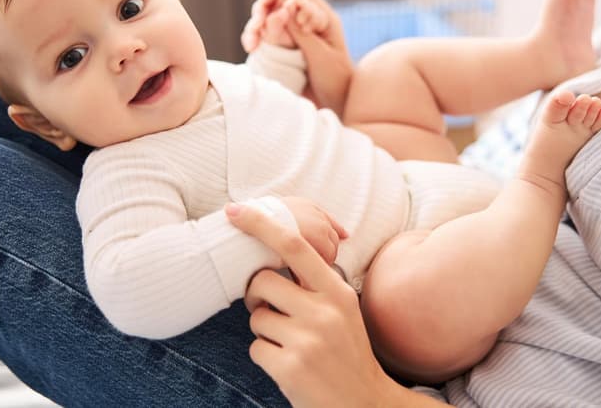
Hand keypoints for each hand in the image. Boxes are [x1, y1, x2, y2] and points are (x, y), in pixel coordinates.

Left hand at [225, 200, 411, 407]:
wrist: (364, 403)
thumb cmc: (346, 351)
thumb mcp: (343, 310)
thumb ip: (317, 284)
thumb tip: (276, 252)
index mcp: (337, 292)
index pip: (295, 246)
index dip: (262, 225)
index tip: (235, 211)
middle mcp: (324, 312)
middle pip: (263, 282)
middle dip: (258, 295)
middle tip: (270, 309)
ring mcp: (307, 341)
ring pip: (256, 318)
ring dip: (265, 331)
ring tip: (291, 344)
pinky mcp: (290, 368)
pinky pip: (255, 349)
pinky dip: (265, 356)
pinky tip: (289, 366)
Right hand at [241, 0, 354, 114]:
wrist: (336, 106)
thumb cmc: (337, 84)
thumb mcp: (322, 58)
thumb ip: (303, 34)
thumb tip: (285, 7)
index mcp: (321, 16)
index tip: (275, 13)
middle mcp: (304, 20)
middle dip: (261, 8)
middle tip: (256, 25)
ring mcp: (291, 33)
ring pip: (265, 17)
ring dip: (254, 25)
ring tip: (251, 43)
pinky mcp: (281, 47)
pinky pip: (262, 35)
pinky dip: (254, 37)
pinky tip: (251, 46)